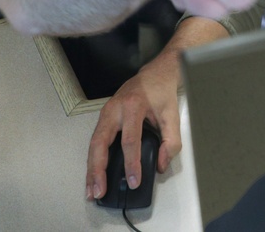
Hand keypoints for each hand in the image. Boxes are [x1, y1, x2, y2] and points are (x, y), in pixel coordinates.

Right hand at [86, 62, 181, 200]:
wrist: (155, 73)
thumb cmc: (162, 92)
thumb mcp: (172, 115)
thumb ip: (171, 141)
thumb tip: (161, 165)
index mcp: (133, 106)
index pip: (130, 140)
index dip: (131, 163)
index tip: (134, 182)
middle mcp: (115, 109)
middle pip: (101, 143)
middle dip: (98, 170)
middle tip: (99, 191)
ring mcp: (106, 113)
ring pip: (93, 144)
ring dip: (91, 169)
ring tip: (91, 190)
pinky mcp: (104, 118)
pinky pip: (95, 141)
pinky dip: (93, 160)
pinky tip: (93, 175)